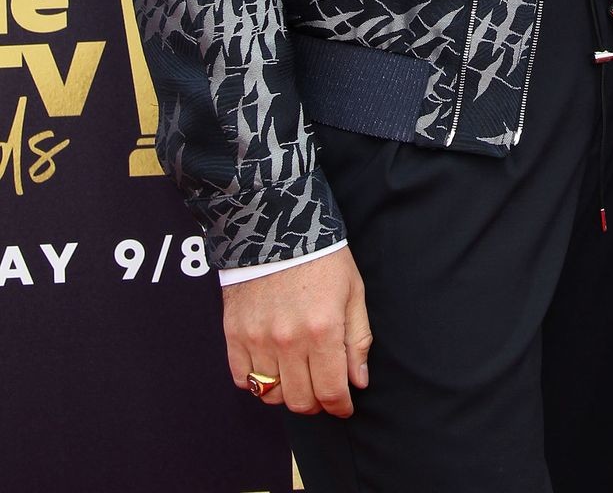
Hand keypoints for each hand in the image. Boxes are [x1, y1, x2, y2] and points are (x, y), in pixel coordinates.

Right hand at [223, 246, 370, 417]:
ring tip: (298, 375)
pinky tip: (271, 366)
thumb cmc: (322, 257)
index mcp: (323, 330)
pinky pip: (243, 379)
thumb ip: (357, 340)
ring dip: (287, 393)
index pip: (331, 391)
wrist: (276, 225)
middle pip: (300, 400)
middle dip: (317, 403)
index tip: (344, 405)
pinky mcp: (235, 334)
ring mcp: (258, 339)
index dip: (340, 406)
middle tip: (323, 390)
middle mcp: (289, 340)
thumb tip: (358, 381)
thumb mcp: (353, 291)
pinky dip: (257, 382)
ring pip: (271, 394)